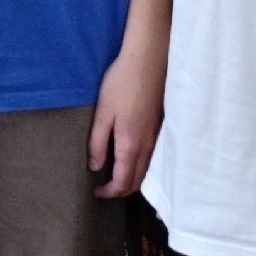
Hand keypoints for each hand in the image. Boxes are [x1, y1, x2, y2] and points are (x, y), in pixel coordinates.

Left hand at [88, 29, 164, 198]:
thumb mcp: (103, 112)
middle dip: (121, 190)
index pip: (123, 181)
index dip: (109, 192)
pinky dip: (139, 167)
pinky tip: (129, 159)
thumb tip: (95, 167)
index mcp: (131, 145)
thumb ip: (98, 142)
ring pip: (146, 171)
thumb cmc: (121, 84)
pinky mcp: (159, 128)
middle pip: (137, 181)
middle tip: (103, 189)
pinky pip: (151, 159)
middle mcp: (148, 146)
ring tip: (114, 176)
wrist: (148, 62)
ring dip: (131, 179)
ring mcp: (156, 138)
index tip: (96, 193)